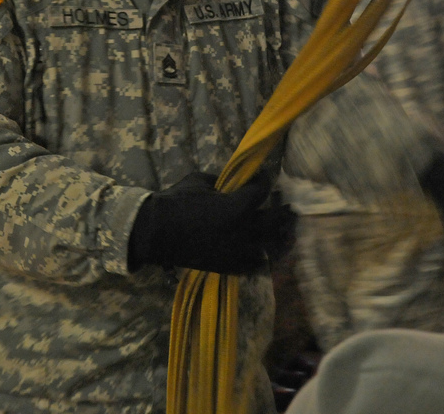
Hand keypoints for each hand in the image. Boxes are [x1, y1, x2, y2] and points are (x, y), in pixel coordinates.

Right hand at [128, 171, 276, 273]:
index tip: (264, 177)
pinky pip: (254, 266)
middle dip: (284, 212)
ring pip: (271, 247)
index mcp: (238, 206)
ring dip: (279, 239)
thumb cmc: (176, 201)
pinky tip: (262, 254)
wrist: (155, 231)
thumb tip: (232, 182)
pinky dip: (260, 260)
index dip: (265, 180)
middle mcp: (243, 230)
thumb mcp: (200, 181)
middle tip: (288, 208)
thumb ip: (221, 181)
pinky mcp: (227, 265)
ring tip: (285, 234)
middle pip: (276, 220)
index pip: (263, 190)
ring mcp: (236, 250)